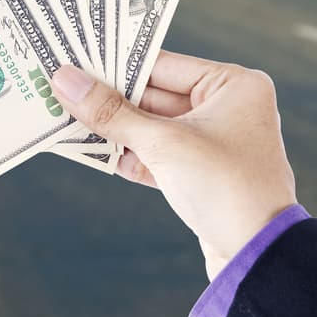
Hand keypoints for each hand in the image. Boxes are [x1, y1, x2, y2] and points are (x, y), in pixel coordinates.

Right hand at [52, 51, 297, 279]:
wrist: (256, 257)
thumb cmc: (225, 187)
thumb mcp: (162, 143)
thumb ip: (110, 111)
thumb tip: (65, 80)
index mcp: (233, 86)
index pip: (161, 65)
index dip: (115, 64)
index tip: (73, 59)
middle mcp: (225, 108)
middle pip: (151, 96)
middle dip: (107, 99)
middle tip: (61, 89)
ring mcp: (211, 142)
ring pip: (147, 126)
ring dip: (111, 128)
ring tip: (65, 117)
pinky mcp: (197, 172)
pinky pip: (152, 152)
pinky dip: (124, 153)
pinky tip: (88, 149)